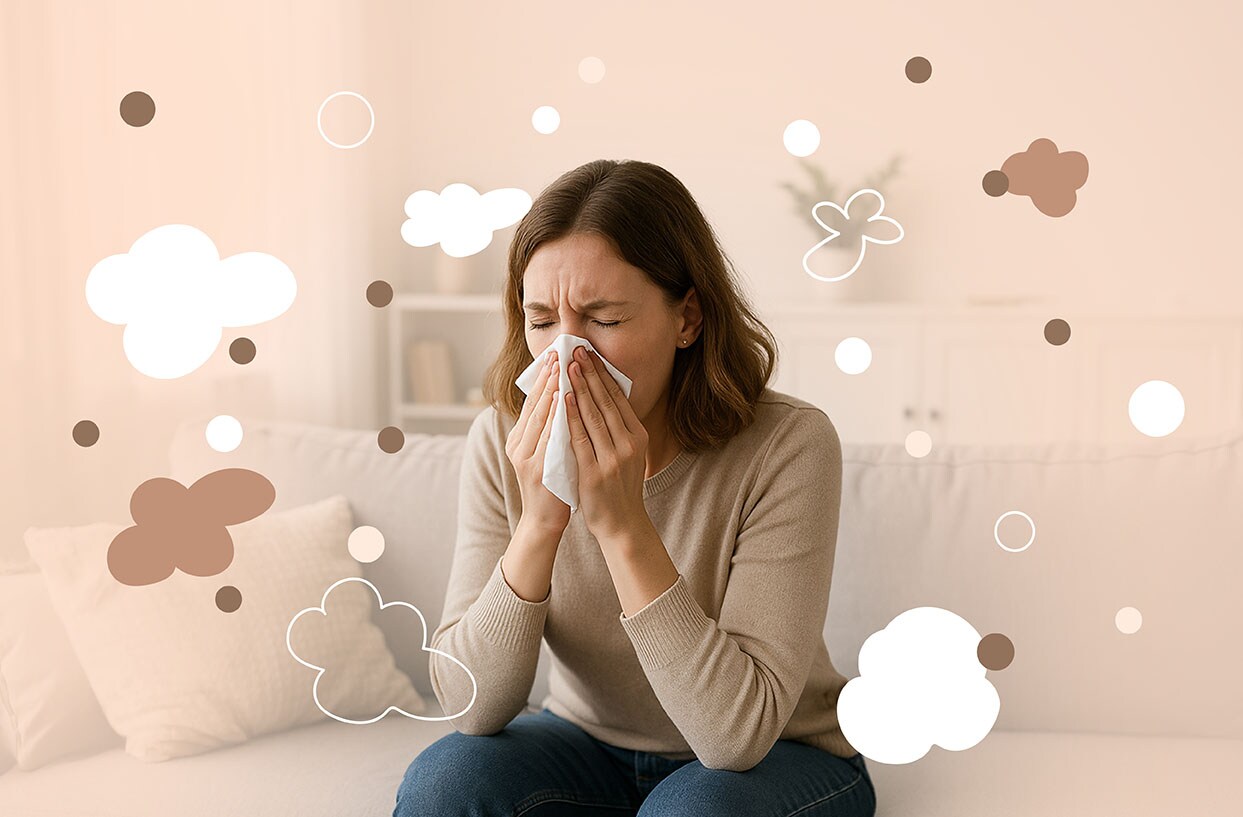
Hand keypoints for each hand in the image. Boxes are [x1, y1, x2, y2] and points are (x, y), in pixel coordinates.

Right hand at [506, 351, 571, 536]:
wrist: (544, 521)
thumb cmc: (551, 485)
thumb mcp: (545, 453)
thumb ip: (549, 429)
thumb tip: (561, 398)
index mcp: (519, 439)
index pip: (533, 402)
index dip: (543, 378)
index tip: (555, 355)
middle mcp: (518, 445)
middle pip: (533, 404)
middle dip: (547, 378)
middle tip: (558, 353)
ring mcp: (526, 457)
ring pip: (538, 417)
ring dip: (550, 391)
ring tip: (561, 368)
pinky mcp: (536, 469)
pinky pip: (547, 437)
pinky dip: (554, 417)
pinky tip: (562, 400)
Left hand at [563, 346, 649, 540]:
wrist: (622, 523)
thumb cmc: (620, 487)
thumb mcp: (628, 454)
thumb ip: (619, 429)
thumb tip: (604, 397)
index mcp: (637, 437)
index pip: (618, 398)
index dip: (603, 374)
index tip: (590, 354)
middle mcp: (629, 444)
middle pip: (606, 401)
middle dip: (590, 373)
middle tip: (577, 350)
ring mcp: (612, 458)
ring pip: (593, 415)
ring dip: (579, 387)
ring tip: (568, 365)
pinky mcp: (595, 472)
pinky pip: (580, 437)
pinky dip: (571, 416)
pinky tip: (564, 399)